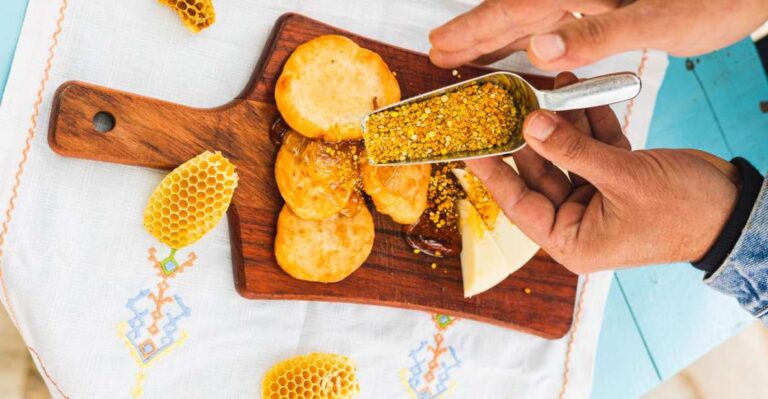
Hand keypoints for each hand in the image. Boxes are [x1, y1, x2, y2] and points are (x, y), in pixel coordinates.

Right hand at [429, 0, 767, 70]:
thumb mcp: (655, 18)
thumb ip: (597, 33)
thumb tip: (539, 49)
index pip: (512, 9)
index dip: (473, 29)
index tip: (439, 46)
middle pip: (512, 11)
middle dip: (474, 32)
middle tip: (438, 49)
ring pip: (530, 19)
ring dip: (497, 38)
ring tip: (466, 52)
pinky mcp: (605, 7)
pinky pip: (555, 25)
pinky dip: (531, 39)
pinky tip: (522, 50)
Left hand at [466, 73, 738, 273]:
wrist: (734, 209)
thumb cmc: (682, 211)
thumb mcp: (623, 177)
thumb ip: (574, 150)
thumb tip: (531, 125)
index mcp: (571, 241)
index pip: (520, 205)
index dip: (495, 175)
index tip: (471, 149)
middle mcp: (578, 222)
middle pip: (540, 174)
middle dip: (531, 137)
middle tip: (513, 104)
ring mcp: (595, 198)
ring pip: (565, 156)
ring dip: (560, 123)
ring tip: (548, 87)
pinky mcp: (614, 178)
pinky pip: (591, 148)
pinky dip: (587, 123)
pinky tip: (576, 94)